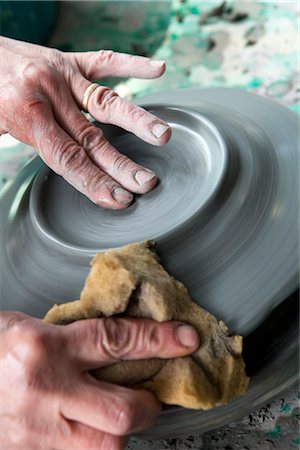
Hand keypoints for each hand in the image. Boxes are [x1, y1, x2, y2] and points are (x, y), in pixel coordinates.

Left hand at [0, 37, 171, 208]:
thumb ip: (26, 147)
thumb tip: (59, 172)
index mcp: (25, 111)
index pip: (67, 157)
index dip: (94, 181)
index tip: (118, 199)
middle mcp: (48, 92)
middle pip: (92, 137)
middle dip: (121, 165)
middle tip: (146, 183)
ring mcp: (62, 73)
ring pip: (105, 101)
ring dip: (136, 121)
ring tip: (162, 136)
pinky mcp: (69, 60)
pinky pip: (104, 61)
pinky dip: (132, 66)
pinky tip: (158, 70)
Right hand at [0, 312, 198, 448]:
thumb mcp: (34, 326)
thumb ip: (78, 336)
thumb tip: (126, 343)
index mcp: (44, 345)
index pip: (117, 340)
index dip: (158, 339)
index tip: (184, 339)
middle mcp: (42, 390)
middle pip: (121, 412)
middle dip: (148, 406)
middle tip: (149, 395)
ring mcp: (35, 431)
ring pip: (104, 446)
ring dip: (121, 430)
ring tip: (117, 412)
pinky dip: (94, 440)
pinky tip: (87, 425)